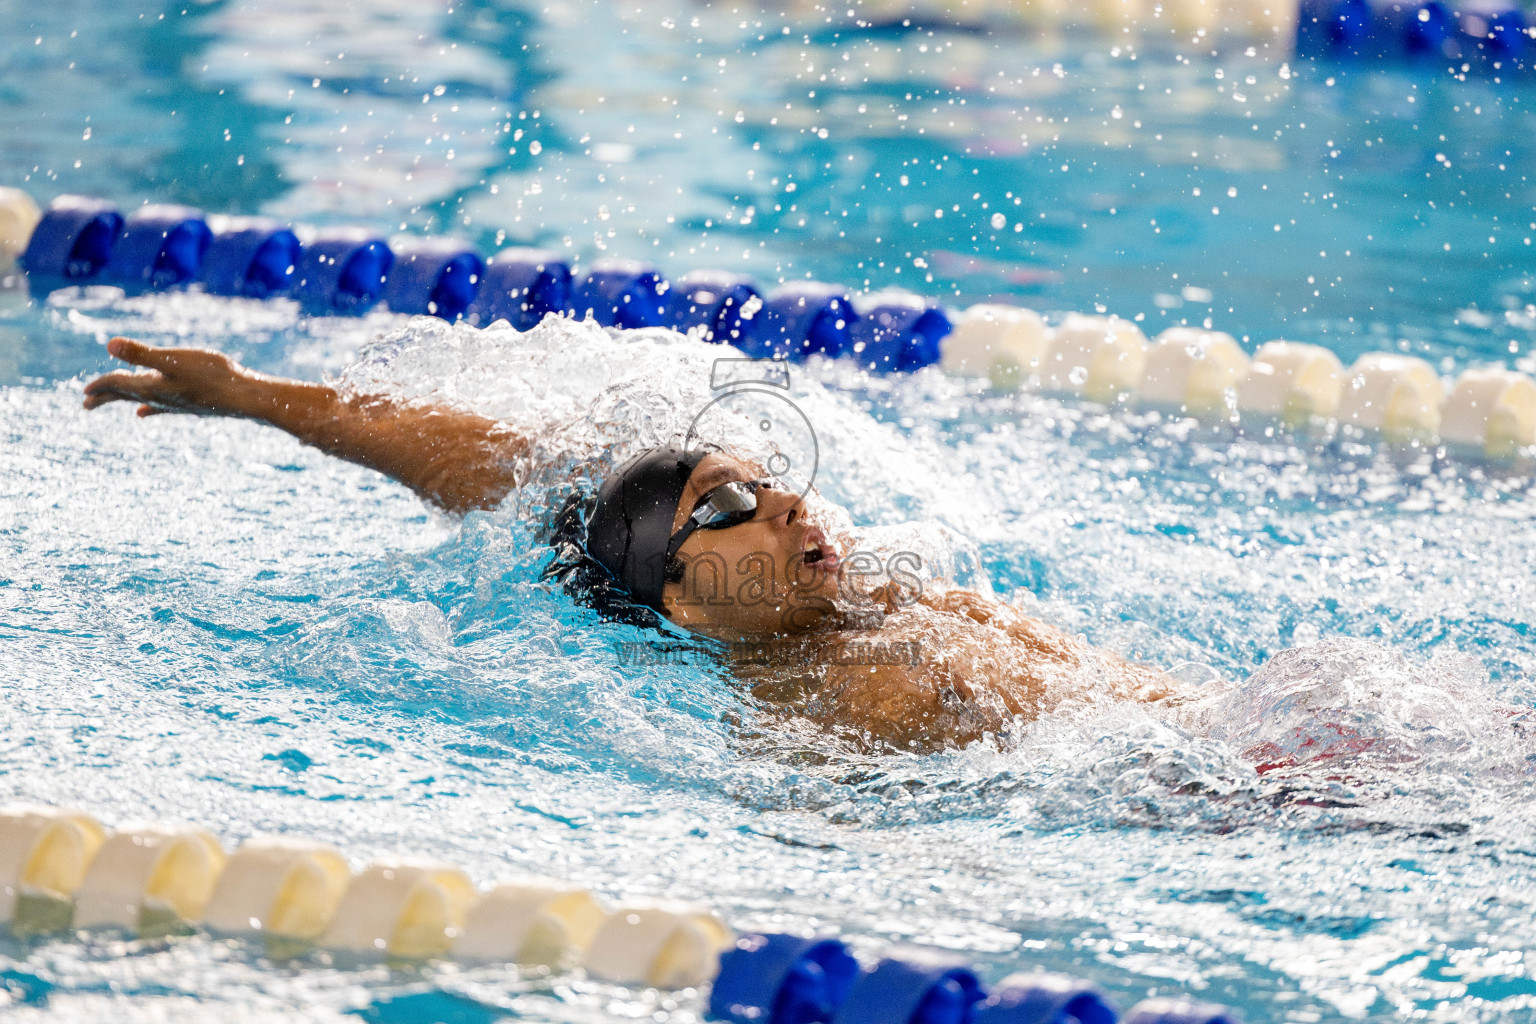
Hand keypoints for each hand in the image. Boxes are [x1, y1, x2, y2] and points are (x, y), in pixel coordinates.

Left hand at [83, 337, 250, 417]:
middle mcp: (159, 397)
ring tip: (114, 403)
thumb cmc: (211, 375)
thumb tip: (109, 345)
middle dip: (105, 397)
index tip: (84, 390)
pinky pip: (160, 407)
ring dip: (125, 399)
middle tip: (87, 403)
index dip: (100, 385)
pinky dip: (149, 408)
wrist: (244, 397)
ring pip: (142, 400)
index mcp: (151, 387)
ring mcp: (174, 402)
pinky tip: (144, 413)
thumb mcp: (174, 359)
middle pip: (125, 396)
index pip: (118, 385)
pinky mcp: (189, 403)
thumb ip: (141, 353)